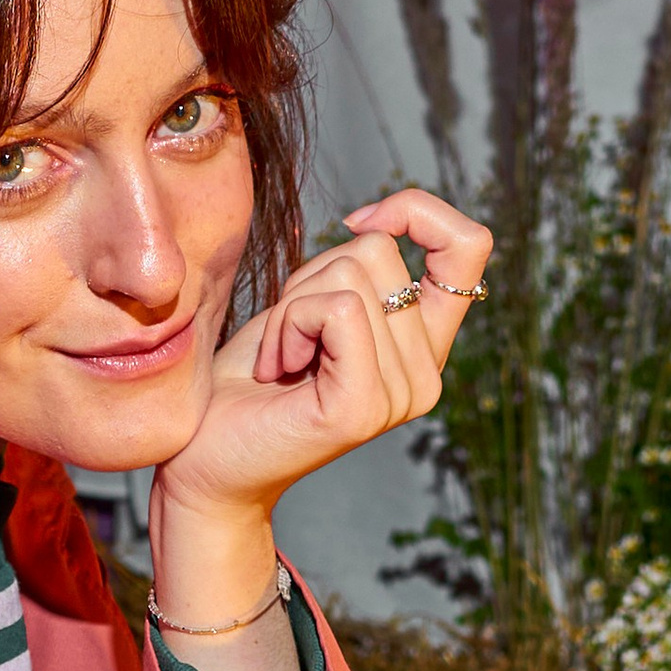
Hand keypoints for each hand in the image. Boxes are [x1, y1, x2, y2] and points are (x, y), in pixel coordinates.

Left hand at [147, 189, 493, 631]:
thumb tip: (376, 223)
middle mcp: (425, 375)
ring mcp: (399, 396)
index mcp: (423, 348)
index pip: (468, 247)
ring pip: (354, 275)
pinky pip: (337, 309)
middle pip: (379, 251)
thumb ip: (356, 272)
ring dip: (293, 305)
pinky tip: (276, 369)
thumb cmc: (247, 382)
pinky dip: (290, 324)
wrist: (202, 458)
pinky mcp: (363, 406)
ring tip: (281, 359)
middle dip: (312, 277)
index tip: (359, 220)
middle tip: (287, 340)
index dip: (419, 211)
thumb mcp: (309, 306)